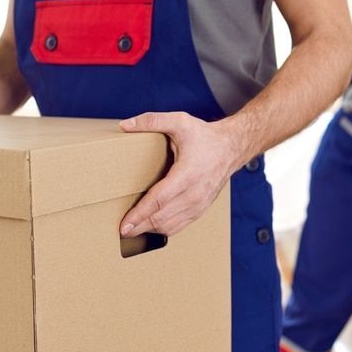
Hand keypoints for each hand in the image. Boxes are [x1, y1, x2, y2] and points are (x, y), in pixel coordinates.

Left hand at [118, 112, 242, 237]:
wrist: (231, 148)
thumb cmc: (205, 136)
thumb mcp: (180, 122)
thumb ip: (152, 121)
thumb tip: (125, 125)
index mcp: (187, 174)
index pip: (158, 200)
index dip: (139, 214)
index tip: (123, 225)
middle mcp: (194, 194)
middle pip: (161, 218)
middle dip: (138, 227)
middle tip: (120, 231)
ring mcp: (198, 204)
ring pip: (169, 226)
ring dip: (149, 229)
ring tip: (131, 229)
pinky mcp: (200, 209)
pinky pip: (179, 226)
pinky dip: (162, 229)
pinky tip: (149, 226)